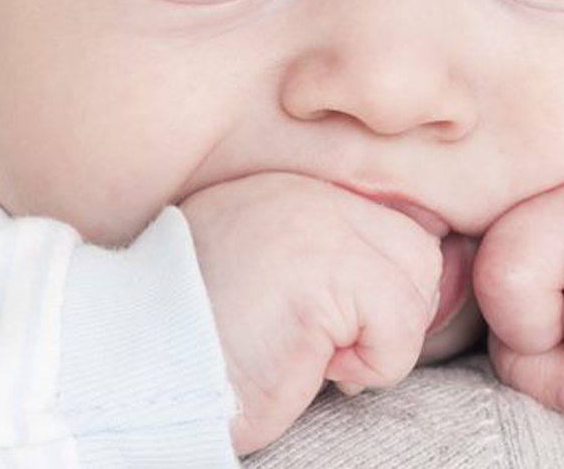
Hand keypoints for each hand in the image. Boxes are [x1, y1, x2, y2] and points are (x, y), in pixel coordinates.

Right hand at [181, 172, 443, 453]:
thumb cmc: (202, 345)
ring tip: (312, 353)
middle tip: (324, 345)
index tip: (336, 327)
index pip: (393, 223)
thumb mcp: (277, 285)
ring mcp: (315, 223)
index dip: (383, 288)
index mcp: (291, 188)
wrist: (134, 374)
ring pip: (418, 284)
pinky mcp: (324, 270)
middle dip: (388, 314)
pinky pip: (400, 327)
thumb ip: (339, 261)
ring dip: (379, 342)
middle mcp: (306, 192)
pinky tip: (312, 366)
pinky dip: (372, 366)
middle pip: (417, 250)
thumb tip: (429, 275)